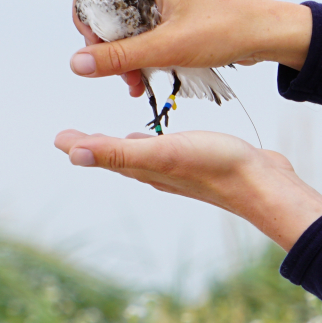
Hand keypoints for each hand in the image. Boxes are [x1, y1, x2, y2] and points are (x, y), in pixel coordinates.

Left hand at [54, 128, 321, 251]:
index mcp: (144, 168)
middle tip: (75, 139)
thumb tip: (72, 153)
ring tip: (112, 139)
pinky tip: (160, 140)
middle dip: (96, 146)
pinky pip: (167, 152)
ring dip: (124, 147)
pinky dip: (153, 144)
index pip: (103, 156)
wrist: (263, 184)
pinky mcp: (202, 162)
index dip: (81, 146)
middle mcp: (158, 172)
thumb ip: (118, 152)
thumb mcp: (161, 153)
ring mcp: (180, 169)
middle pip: (118, 158)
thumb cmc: (215, 165)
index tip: (58, 138)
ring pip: (142, 157)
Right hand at [65, 0, 313, 96]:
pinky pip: (145, 31)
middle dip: (108, 44)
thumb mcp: (168, 46)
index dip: (88, 17)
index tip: (93, 48)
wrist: (270, 34)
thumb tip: (76, 65)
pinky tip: (143, 78)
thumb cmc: (227, 29)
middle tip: (116, 73)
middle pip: (108, 7)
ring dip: (125, 55)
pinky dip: (142, 53)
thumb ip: (120, 57)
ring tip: (133, 83)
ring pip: (126, 24)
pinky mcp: (175, 11)